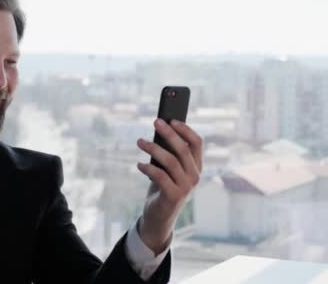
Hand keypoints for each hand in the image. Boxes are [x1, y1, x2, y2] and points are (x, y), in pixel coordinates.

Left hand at [135, 118, 202, 253]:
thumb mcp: (167, 169)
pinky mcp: (174, 196)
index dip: (185, 130)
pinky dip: (147, 168)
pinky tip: (139, 164)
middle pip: (183, 149)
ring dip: (153, 148)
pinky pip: (160, 176)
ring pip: (170, 161)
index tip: (171, 119)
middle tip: (155, 122)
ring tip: (139, 141)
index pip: (197, 143)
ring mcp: (186, 187)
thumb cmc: (162, 187)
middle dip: (168, 133)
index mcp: (196, 167)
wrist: (159, 217)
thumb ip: (168, 153)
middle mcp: (195, 176)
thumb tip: (159, 129)